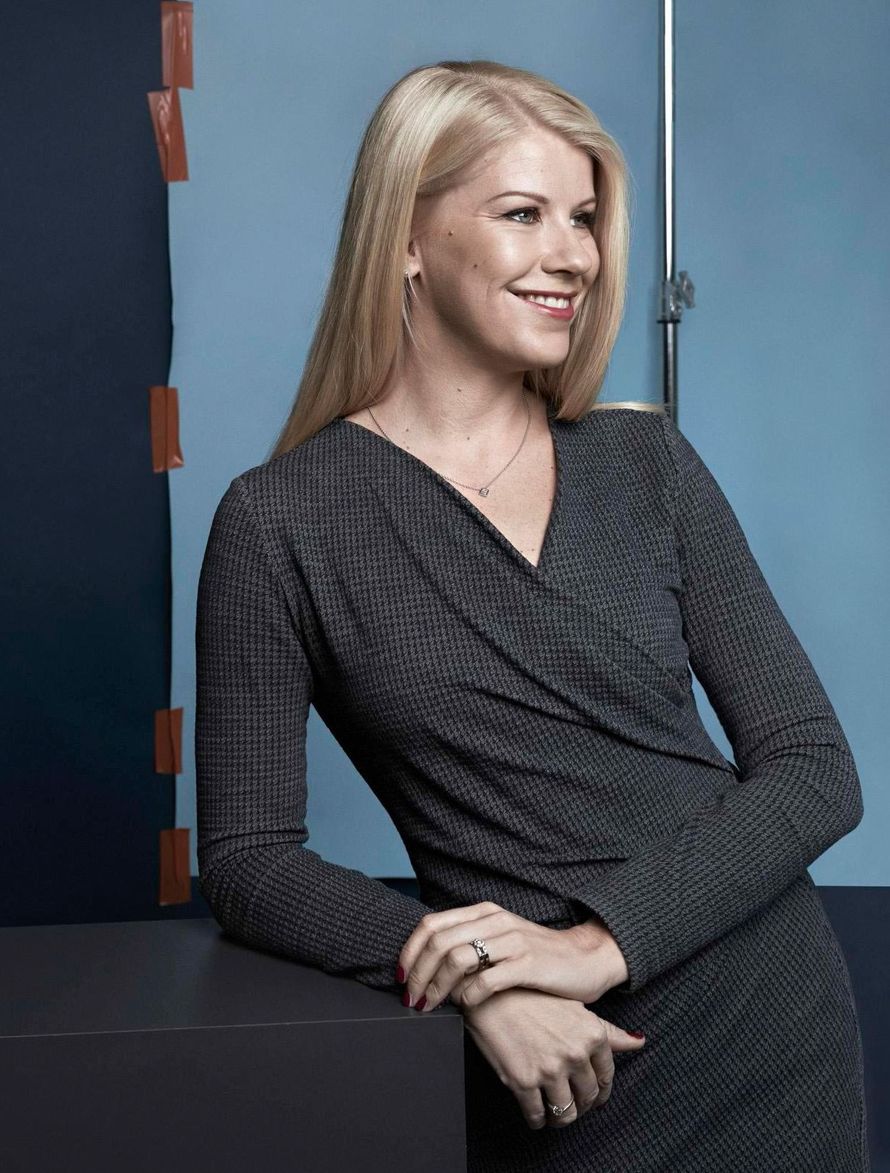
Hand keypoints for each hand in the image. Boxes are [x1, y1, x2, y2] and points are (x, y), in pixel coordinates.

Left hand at [396, 901, 627, 1012]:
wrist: (585, 958)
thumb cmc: (536, 956)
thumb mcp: (499, 939)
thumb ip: (468, 943)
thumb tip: (425, 965)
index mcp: (483, 912)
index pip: (430, 925)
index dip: (409, 952)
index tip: (400, 977)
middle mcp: (494, 920)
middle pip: (438, 943)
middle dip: (417, 974)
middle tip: (411, 999)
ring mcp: (512, 941)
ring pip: (457, 959)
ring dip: (436, 987)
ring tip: (429, 1007)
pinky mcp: (528, 964)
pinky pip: (485, 980)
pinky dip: (467, 996)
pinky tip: (465, 1007)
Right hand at [462, 986, 645, 1129]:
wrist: (491, 992)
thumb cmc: (532, 995)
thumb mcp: (576, 1007)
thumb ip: (609, 1032)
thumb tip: (639, 1042)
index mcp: (592, 1035)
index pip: (606, 1078)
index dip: (600, 1092)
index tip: (592, 1097)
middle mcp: (575, 1054)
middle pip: (587, 1098)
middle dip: (580, 1104)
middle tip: (569, 1101)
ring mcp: (549, 1069)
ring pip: (565, 1113)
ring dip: (560, 1116)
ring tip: (552, 1109)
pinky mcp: (523, 1082)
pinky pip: (537, 1116)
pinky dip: (537, 1120)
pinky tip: (534, 1113)